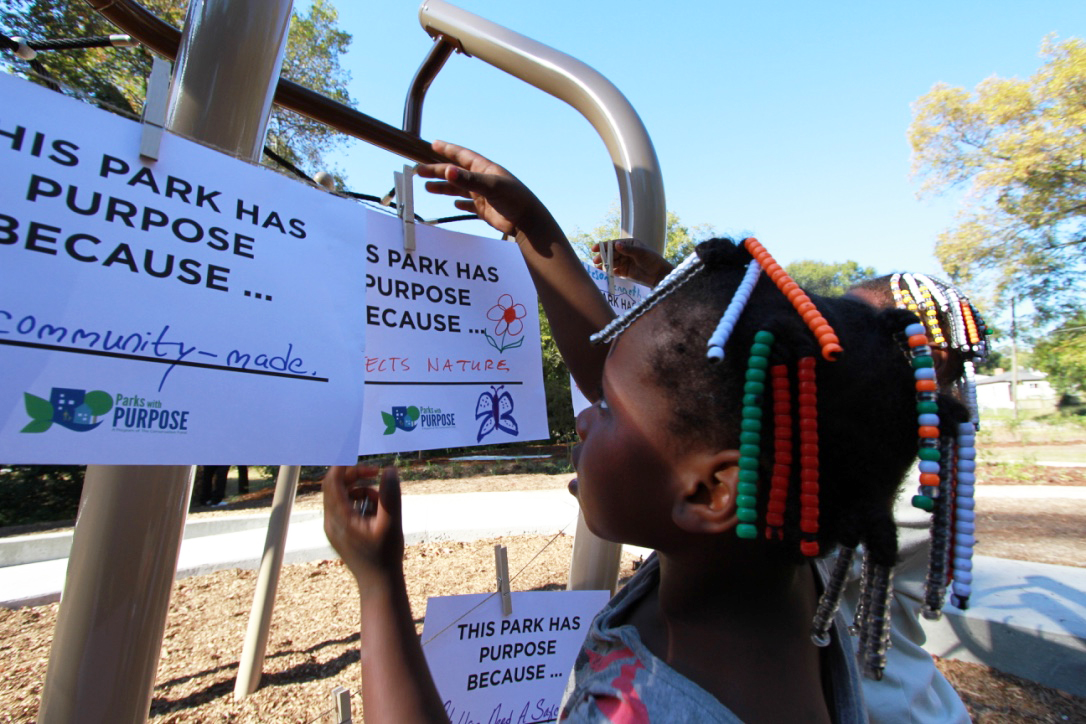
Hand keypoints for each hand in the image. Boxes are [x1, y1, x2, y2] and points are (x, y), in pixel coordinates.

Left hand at [323, 465, 403, 585]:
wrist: (379, 584)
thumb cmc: (385, 556)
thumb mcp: (391, 523)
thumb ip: (390, 495)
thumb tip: (389, 470)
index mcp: (339, 518)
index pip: (332, 481)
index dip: (344, 466)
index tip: (362, 459)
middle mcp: (331, 521)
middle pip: (335, 486)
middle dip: (356, 476)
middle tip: (376, 474)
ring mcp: (333, 528)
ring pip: (341, 497)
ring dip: (360, 490)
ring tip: (381, 500)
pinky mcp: (340, 532)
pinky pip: (345, 508)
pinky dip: (359, 503)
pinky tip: (376, 512)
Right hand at [417, 140, 553, 237]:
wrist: (528, 222)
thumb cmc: (514, 199)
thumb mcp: (490, 187)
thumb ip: (469, 180)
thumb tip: (448, 171)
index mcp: (485, 169)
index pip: (462, 155)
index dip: (448, 149)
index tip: (432, 144)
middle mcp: (483, 180)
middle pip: (455, 173)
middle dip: (437, 171)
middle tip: (419, 172)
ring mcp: (484, 195)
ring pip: (459, 188)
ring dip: (444, 188)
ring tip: (427, 188)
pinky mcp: (485, 209)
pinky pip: (469, 205)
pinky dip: (461, 203)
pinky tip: (454, 204)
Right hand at [591, 239, 673, 286]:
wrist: (659, 275)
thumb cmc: (652, 260)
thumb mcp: (641, 253)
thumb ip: (628, 250)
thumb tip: (616, 244)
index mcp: (629, 244)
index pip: (614, 244)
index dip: (604, 246)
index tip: (595, 248)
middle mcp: (625, 252)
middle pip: (611, 254)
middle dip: (603, 257)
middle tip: (596, 261)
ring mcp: (624, 262)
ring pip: (611, 262)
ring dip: (604, 265)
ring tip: (598, 268)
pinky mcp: (625, 272)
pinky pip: (614, 271)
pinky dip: (609, 272)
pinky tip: (604, 274)